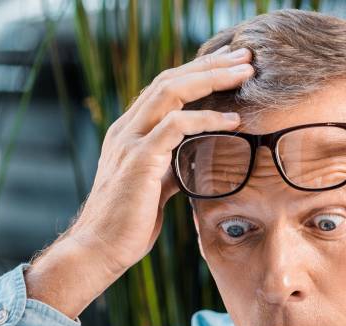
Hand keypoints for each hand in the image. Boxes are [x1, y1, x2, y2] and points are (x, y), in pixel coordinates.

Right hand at [24, 46, 253, 318]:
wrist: (98, 251)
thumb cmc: (127, 225)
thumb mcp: (155, 187)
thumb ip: (171, 165)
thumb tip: (197, 156)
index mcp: (129, 132)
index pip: (166, 87)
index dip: (199, 72)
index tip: (232, 66)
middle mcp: (126, 129)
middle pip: (170, 78)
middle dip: (210, 64)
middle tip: (246, 55)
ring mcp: (129, 141)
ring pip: (171, 91)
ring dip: (211, 79)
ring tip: (245, 73)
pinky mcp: (138, 160)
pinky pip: (175, 126)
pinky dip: (206, 119)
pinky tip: (232, 122)